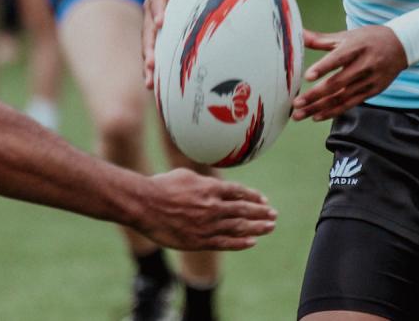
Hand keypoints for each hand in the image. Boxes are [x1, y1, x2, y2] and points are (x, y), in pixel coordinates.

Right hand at [137, 169, 275, 250]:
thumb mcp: (186, 175)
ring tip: (270, 227)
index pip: (239, 192)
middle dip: (261, 213)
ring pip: (238, 227)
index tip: (264, 201)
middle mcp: (213, 206)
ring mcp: (207, 225)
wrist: (145, 205)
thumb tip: (215, 182)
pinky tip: (252, 242)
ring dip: (257, 227)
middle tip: (274, 215)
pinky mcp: (199, 240)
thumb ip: (204, 181)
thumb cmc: (162, 186)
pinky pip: (225, 243)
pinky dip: (240, 243)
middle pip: (244, 210)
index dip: (254, 197)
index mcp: (211, 188)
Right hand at [143, 0, 200, 88]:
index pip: (158, 2)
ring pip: (148, 45)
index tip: (161, 23)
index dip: (158, 11)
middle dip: (149, 48)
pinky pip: (153, 51)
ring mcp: (152, 24)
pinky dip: (152, 67)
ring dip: (148, 63)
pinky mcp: (156, 35)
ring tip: (150, 82)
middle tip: (151, 64)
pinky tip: (154, 86)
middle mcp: (152, 10)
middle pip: (148, 30)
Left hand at [292, 26, 406, 121]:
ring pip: (341, 97)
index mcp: (356, 47)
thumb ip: (320, 39)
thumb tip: (297, 34)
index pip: (338, 58)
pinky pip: (350, 104)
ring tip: (300, 114)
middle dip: (315, 95)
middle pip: (337, 83)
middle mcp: (364, 65)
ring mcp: (369, 80)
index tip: (307, 76)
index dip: (323, 67)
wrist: (400, 46)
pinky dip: (333, 111)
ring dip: (319, 107)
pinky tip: (317, 116)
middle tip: (296, 102)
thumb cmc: (368, 39)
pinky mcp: (372, 91)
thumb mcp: (346, 36)